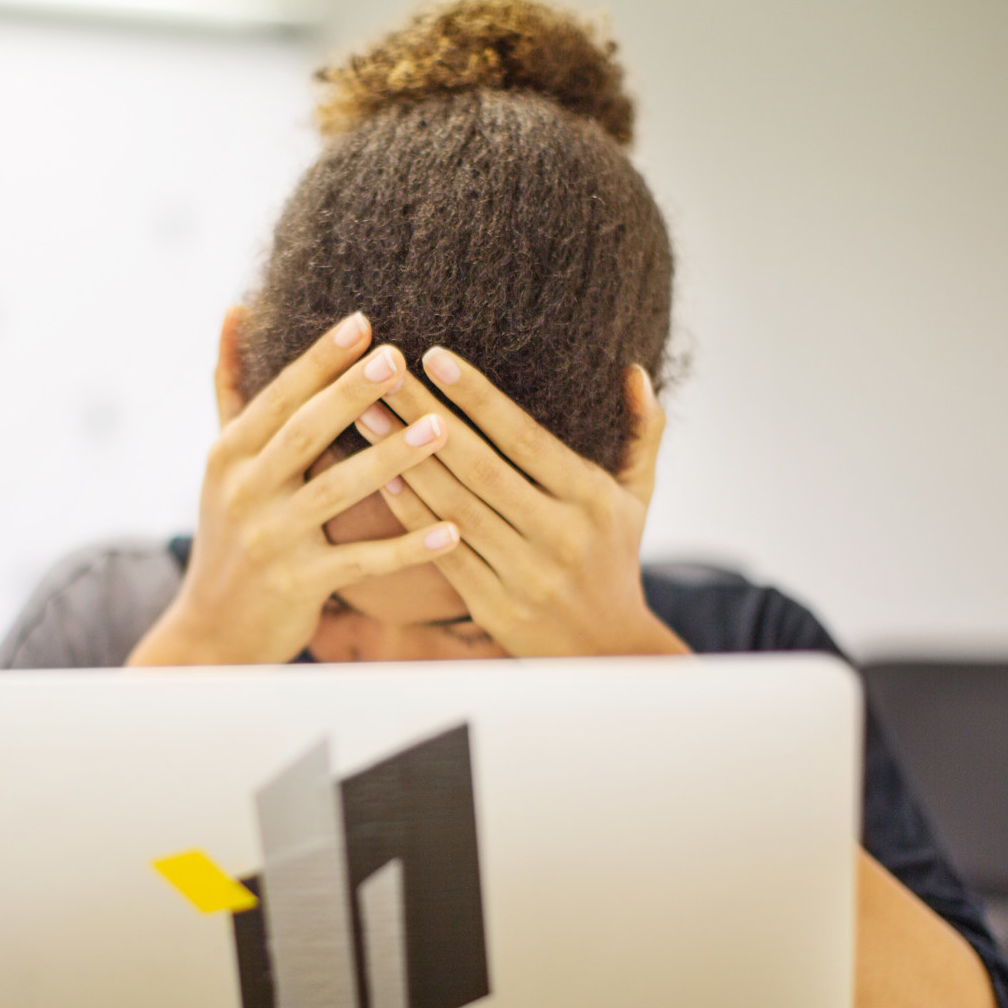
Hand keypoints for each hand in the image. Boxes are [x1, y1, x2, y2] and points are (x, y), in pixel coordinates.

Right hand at [127, 311, 462, 664]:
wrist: (212, 630)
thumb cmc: (231, 533)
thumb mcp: (223, 460)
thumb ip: (232, 386)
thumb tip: (237, 309)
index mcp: (228, 453)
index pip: (279, 396)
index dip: (320, 359)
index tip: (364, 323)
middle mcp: (243, 491)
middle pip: (304, 433)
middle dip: (352, 394)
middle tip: (401, 360)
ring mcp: (269, 540)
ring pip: (335, 492)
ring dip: (391, 458)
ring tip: (442, 428)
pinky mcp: (296, 586)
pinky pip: (360, 562)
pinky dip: (406, 547)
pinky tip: (451, 532)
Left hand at [357, 346, 689, 658]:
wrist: (608, 651)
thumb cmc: (616, 559)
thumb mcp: (638, 497)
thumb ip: (641, 432)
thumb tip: (634, 371)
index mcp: (591, 499)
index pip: (524, 437)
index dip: (478, 396)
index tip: (434, 356)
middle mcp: (557, 534)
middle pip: (478, 466)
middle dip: (425, 416)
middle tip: (381, 375)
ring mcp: (523, 573)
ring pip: (454, 507)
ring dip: (404, 459)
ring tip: (366, 416)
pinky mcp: (492, 605)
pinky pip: (442, 552)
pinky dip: (410, 514)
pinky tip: (381, 476)